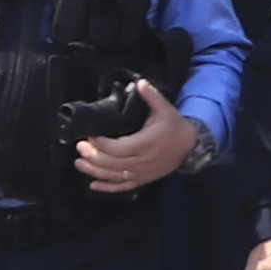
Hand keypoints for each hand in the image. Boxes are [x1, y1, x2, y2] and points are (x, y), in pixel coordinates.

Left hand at [73, 81, 199, 194]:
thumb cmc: (174, 127)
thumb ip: (152, 96)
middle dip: (94, 155)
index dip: (101, 144)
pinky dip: (107, 187)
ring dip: (95, 171)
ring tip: (80, 163)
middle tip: (80, 147)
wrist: (191, 145)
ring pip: (115, 176)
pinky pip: (124, 186)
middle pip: (113, 163)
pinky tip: (93, 185)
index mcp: (147, 143)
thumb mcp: (166, 109)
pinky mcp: (144, 179)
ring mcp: (144, 172)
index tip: (89, 136)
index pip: (119, 147)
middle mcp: (144, 160)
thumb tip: (140, 82)